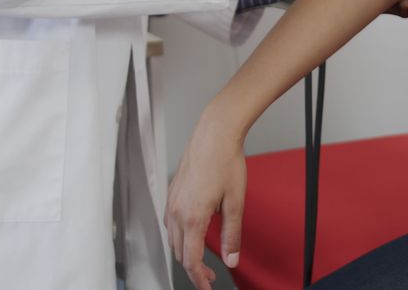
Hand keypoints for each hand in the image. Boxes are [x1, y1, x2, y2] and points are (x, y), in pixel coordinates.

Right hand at [165, 113, 246, 289]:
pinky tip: (194, 234)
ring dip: (186, 253)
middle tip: (211, 276)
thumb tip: (231, 260)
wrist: (214, 134)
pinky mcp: (171, 193)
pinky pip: (171, 224)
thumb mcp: (236, 202)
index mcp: (192, 217)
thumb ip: (232, 235)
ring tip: (204, 260)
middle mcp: (176, 212)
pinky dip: (181, 237)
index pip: (191, 260)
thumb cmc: (226, 162)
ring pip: (173, 240)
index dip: (199, 279)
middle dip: (194, 269)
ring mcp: (171, 202)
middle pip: (180, 253)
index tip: (208, 287)